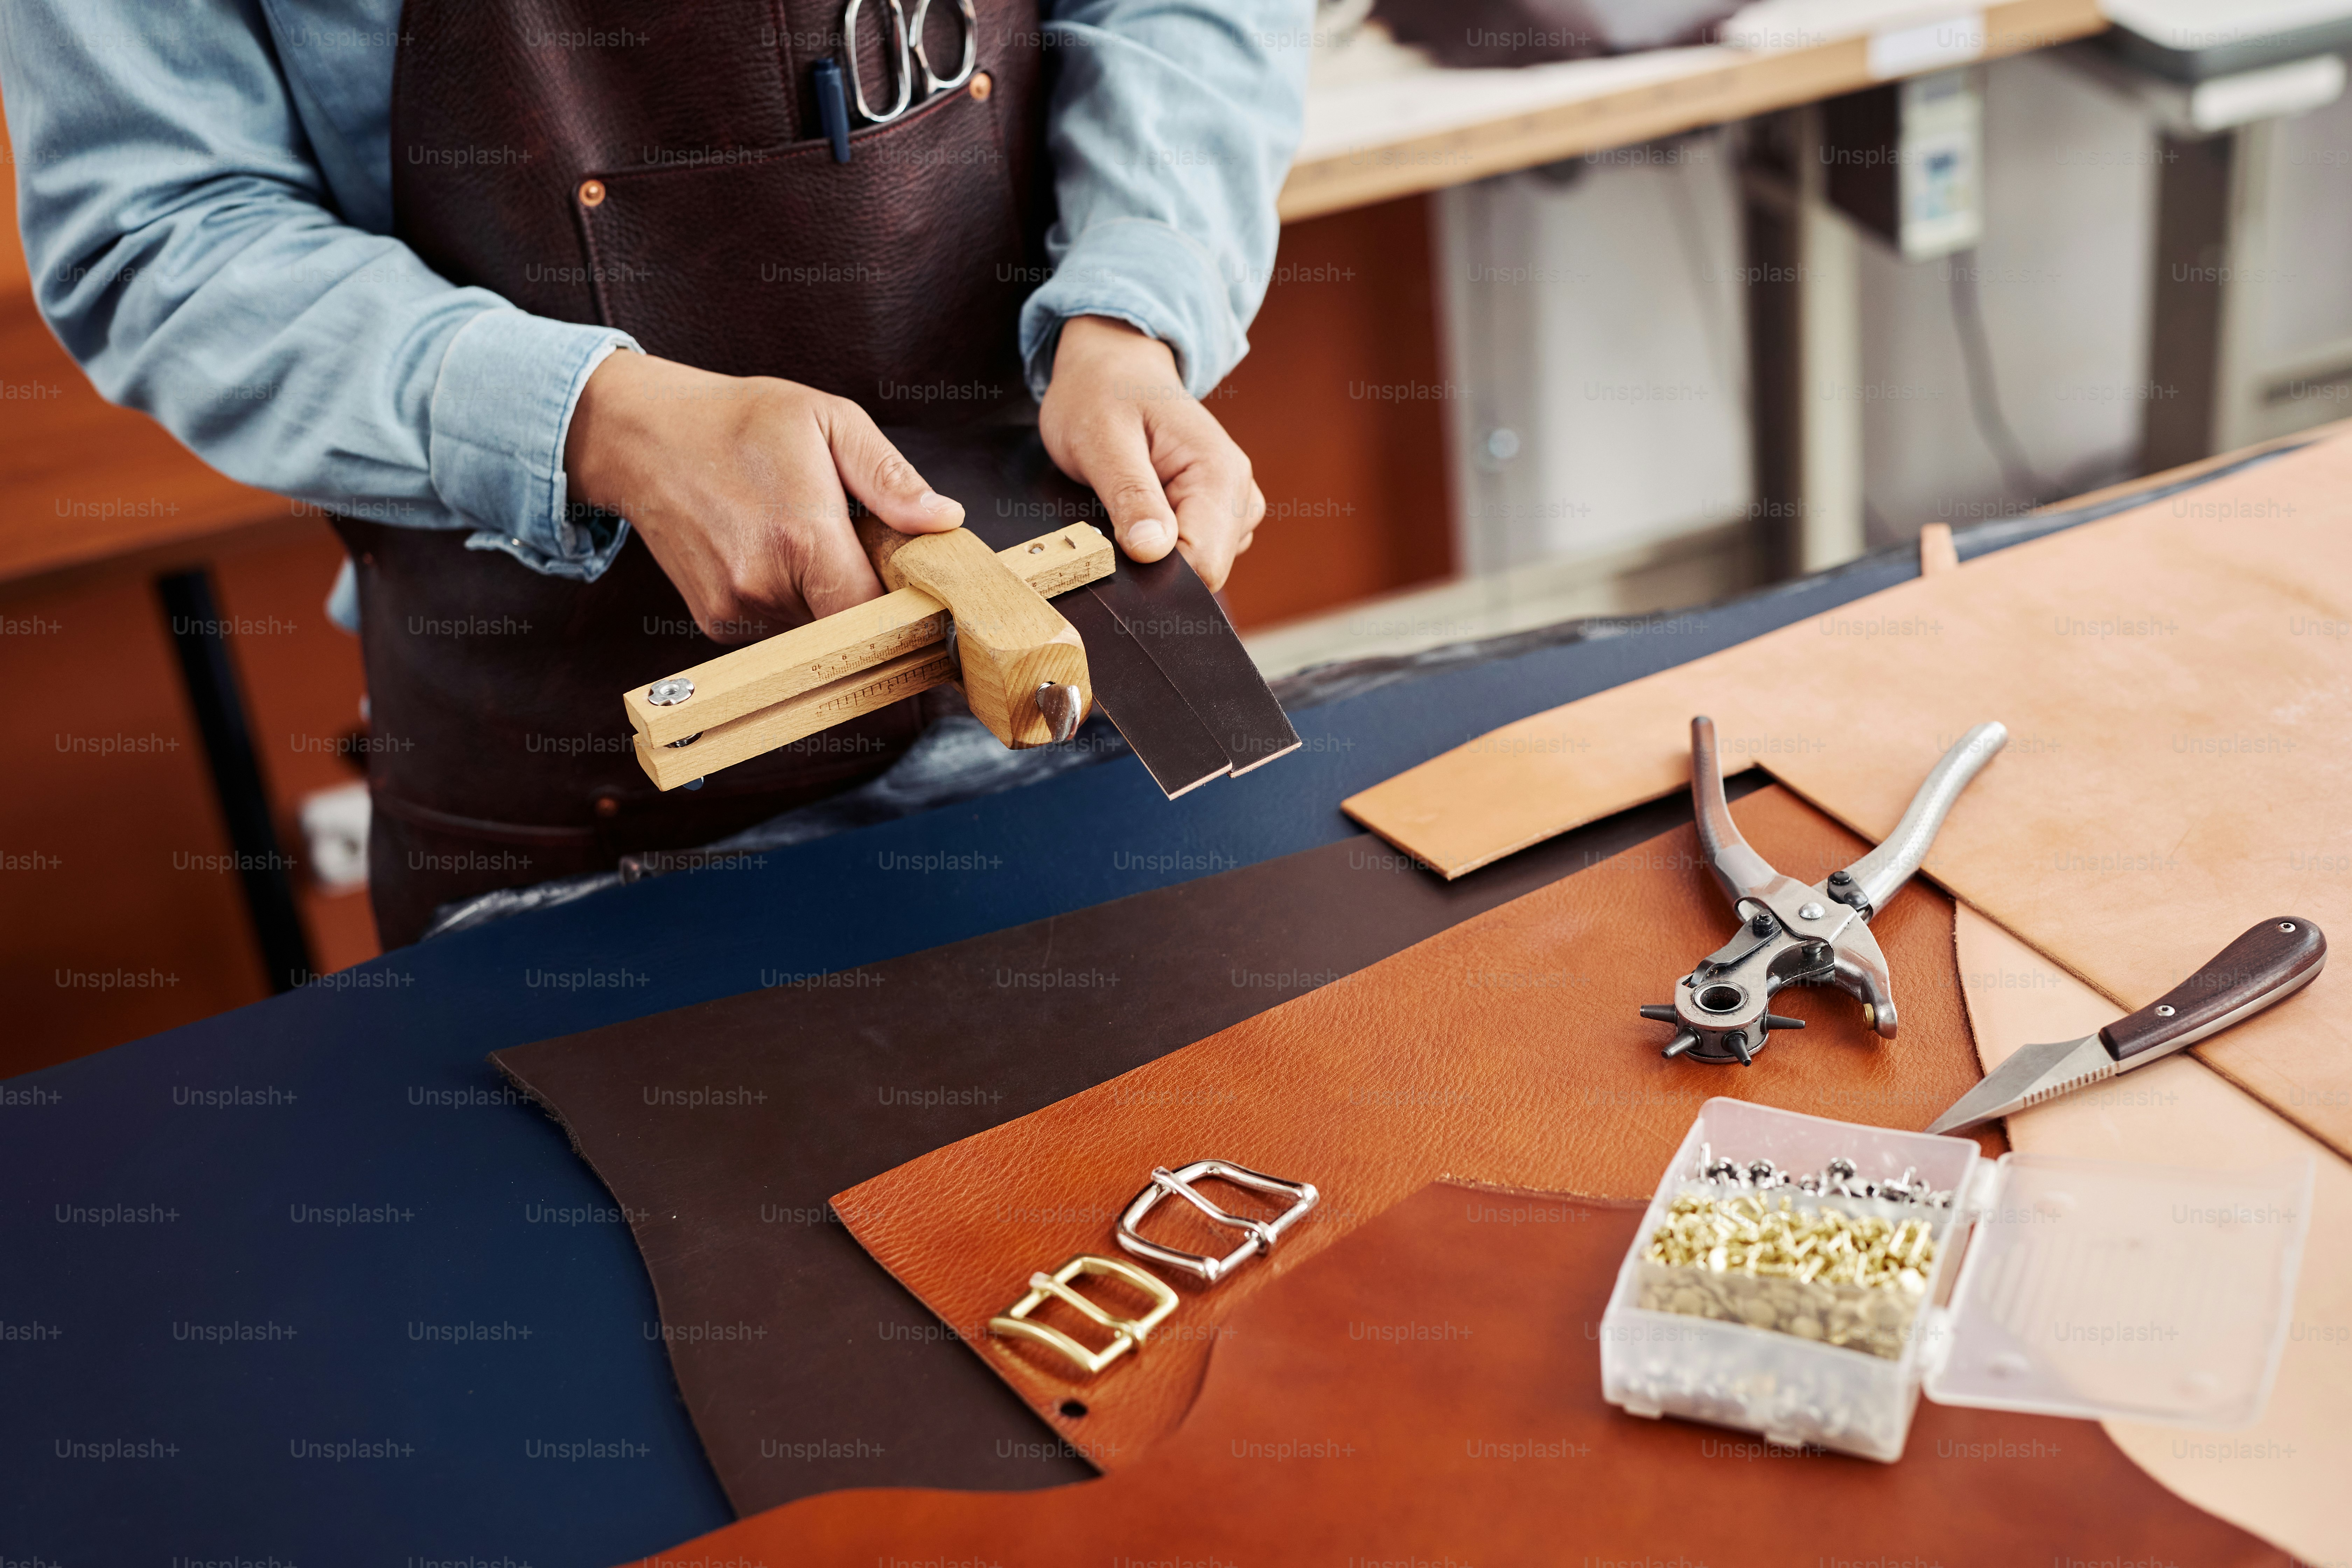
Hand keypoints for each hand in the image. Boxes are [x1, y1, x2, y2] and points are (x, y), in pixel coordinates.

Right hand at [564, 351, 962, 640]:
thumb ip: (889, 478)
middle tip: (850, 538)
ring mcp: (734, 609)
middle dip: (862, 590)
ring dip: (823, 594)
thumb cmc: (739, 421)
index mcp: (801, 538)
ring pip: (814, 627)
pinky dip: (787, 597)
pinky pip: (777, 626)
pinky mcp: (715, 622)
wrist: (642, 437)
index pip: (875, 612)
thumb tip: (944, 520)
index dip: (900, 600)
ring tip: (799, 535)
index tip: (908, 576)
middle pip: (848, 622)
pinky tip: (769, 551)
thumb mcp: (827, 421)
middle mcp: (763, 586)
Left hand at [1037, 315, 1264, 591]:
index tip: (1116, 550)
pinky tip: (1138, 511)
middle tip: (1112, 519)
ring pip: (1200, 568)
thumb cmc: (1100, 394)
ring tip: (1123, 505)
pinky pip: (1195, 553)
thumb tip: (1152, 551)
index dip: (1156, 574)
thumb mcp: (1102, 439)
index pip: (1204, 564)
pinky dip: (1162, 546)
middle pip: (1205, 571)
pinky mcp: (1217, 514)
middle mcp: (1238, 493)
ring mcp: (1232, 505)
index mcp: (1220, 474)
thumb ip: (1130, 495)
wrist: (1112, 368)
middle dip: (1155, 562)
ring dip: (1156, 553)